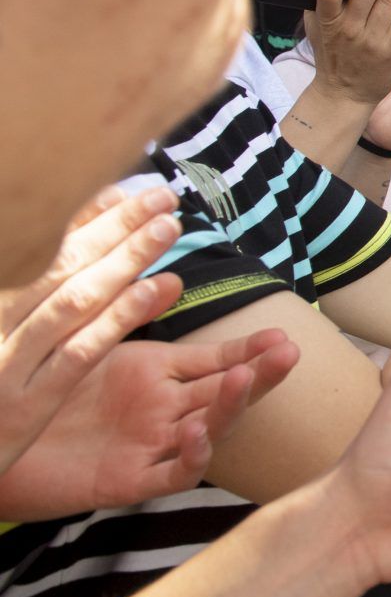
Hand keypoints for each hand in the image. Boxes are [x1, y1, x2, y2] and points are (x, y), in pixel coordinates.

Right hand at [0, 185, 185, 473]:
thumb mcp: (4, 354)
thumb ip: (37, 317)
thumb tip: (84, 271)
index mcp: (1, 316)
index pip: (49, 257)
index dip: (92, 219)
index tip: (133, 188)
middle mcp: (1, 331)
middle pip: (65, 267)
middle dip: (116, 228)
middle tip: (163, 195)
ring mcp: (10, 366)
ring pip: (75, 300)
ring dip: (125, 259)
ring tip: (168, 226)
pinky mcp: (25, 407)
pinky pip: (79, 353)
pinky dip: (118, 318)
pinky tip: (157, 289)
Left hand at [0, 330, 299, 519]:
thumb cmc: (41, 392)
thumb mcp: (85, 342)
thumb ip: (123, 313)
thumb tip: (162, 274)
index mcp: (157, 375)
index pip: (216, 359)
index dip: (249, 348)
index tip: (281, 333)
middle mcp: (164, 410)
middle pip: (225, 391)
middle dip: (261, 372)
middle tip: (290, 352)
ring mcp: (152, 445)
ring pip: (210, 428)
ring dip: (234, 405)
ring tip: (249, 378)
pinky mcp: (130, 481)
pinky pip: (173, 472)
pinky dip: (192, 457)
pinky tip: (198, 434)